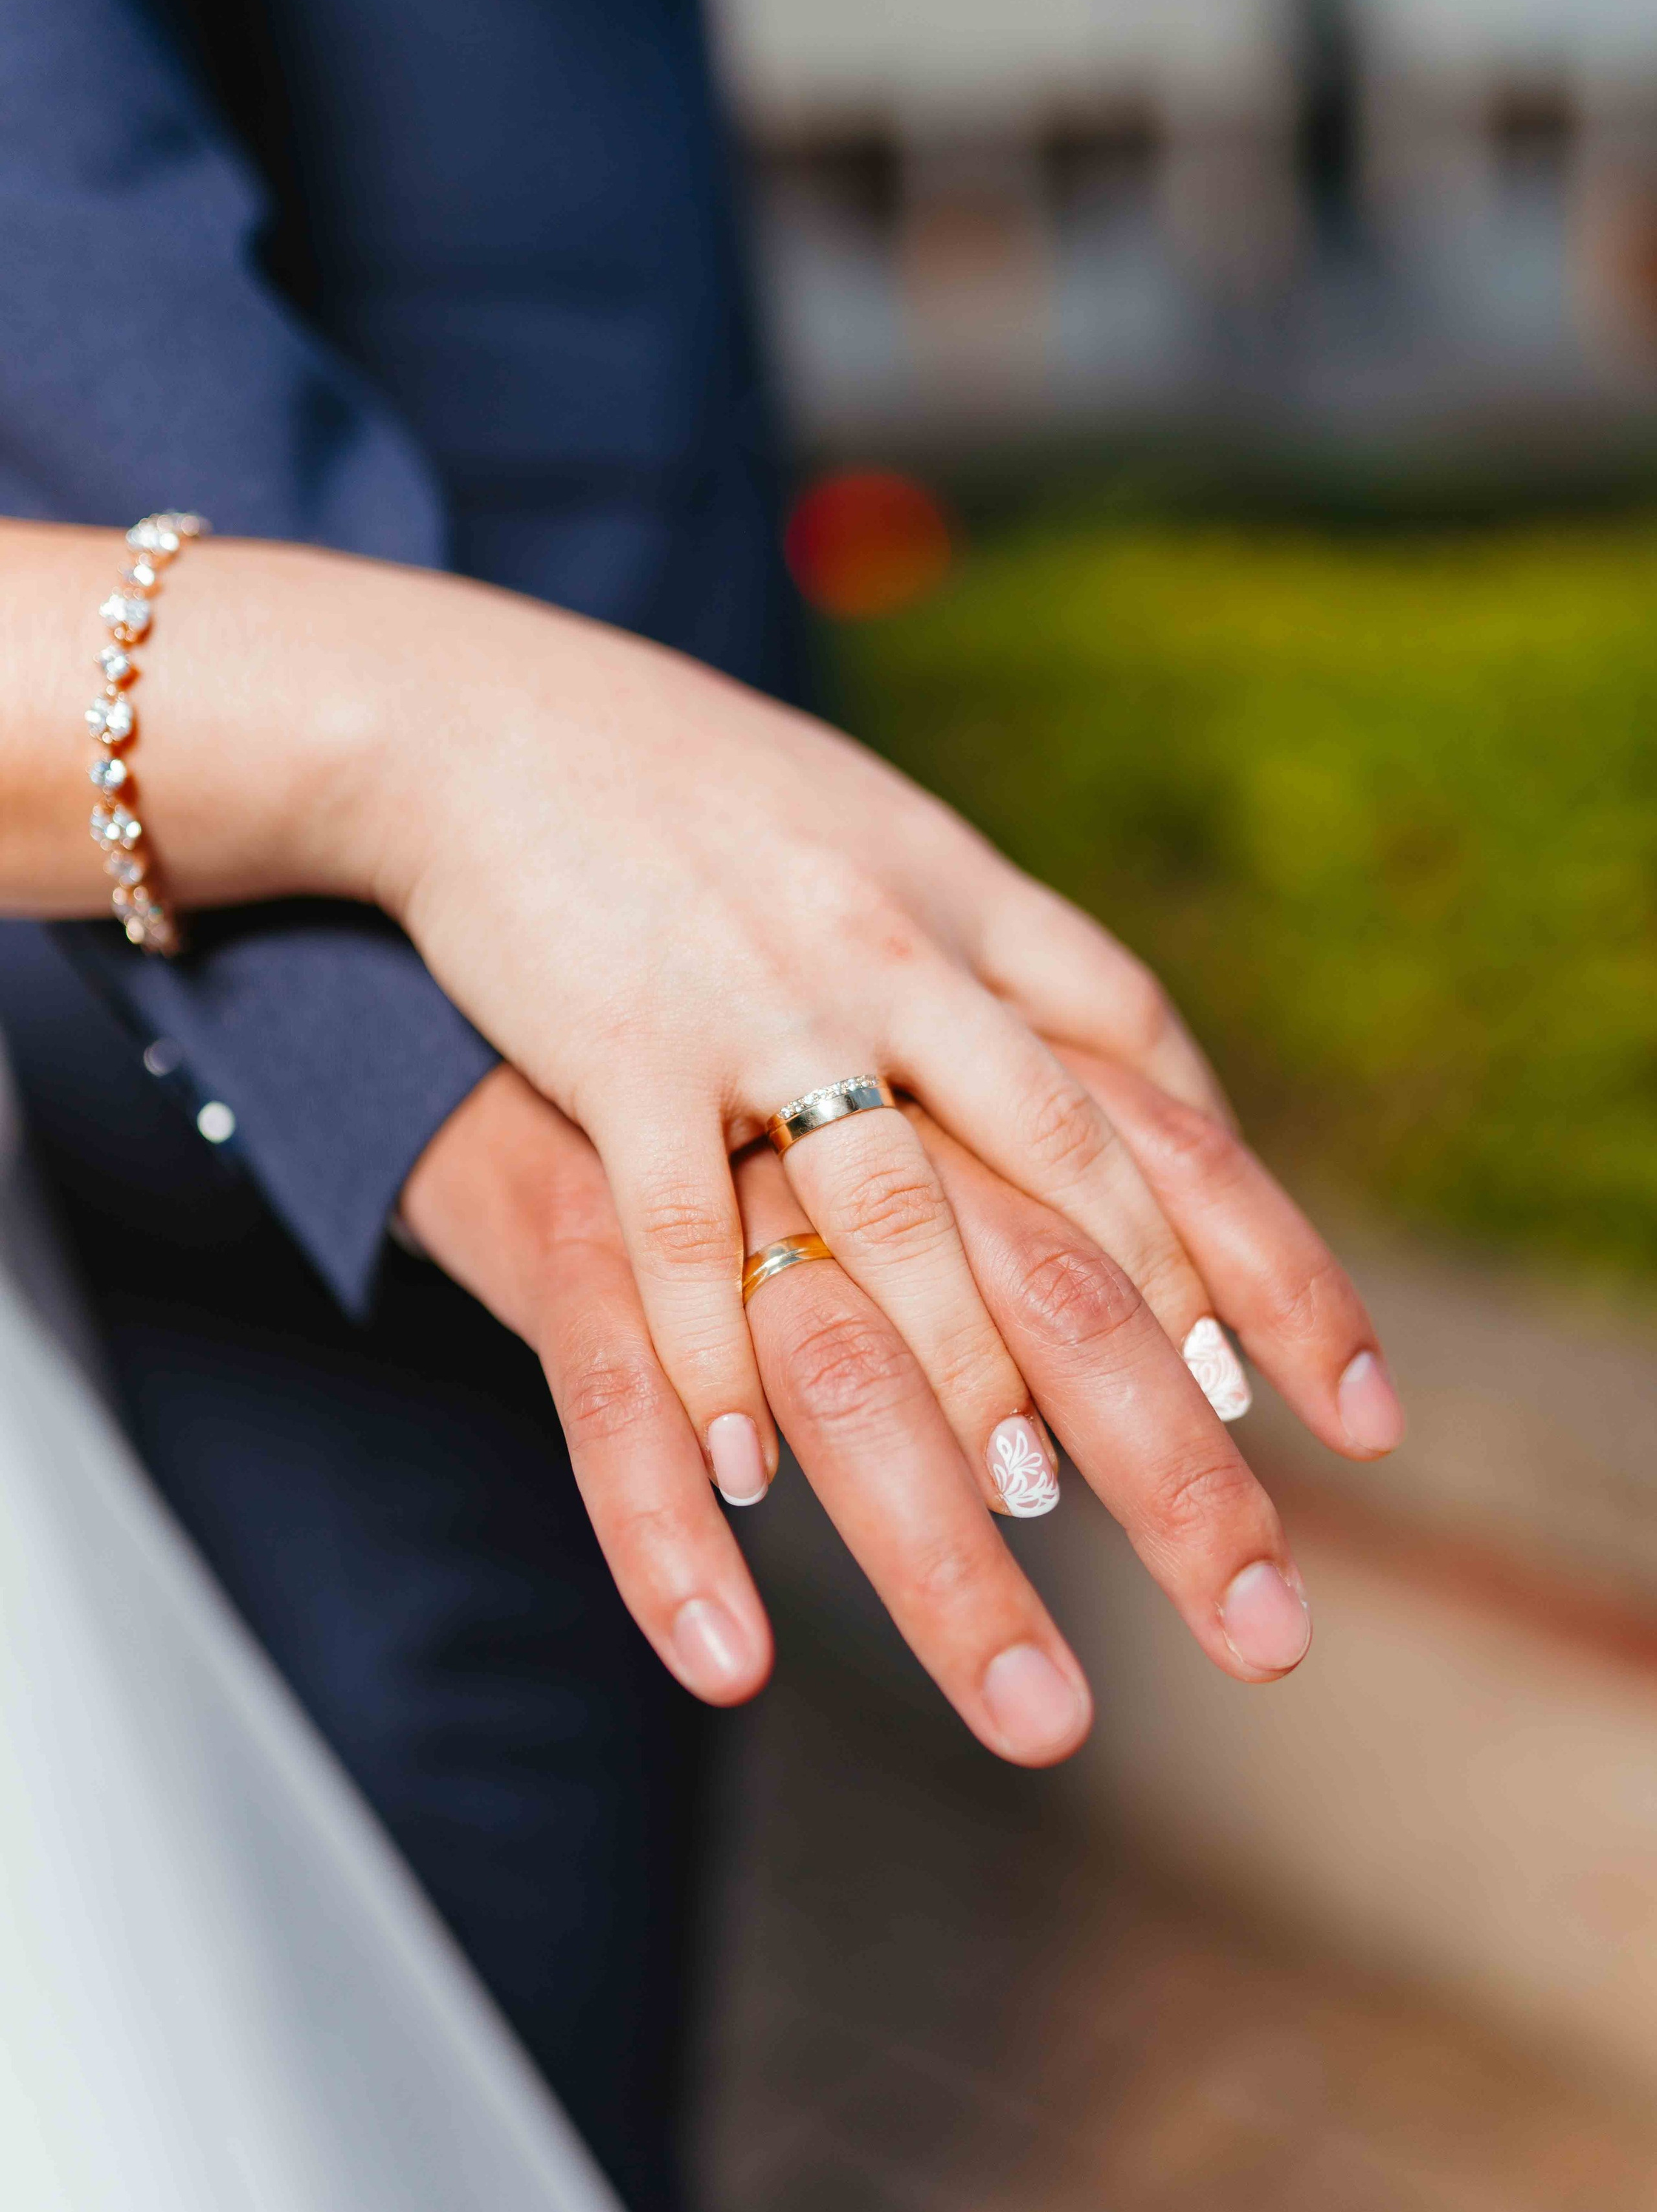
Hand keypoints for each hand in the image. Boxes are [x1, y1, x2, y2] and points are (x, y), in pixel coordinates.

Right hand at [361, 577, 1394, 1506]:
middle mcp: (891, 948)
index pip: (1140, 1054)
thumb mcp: (875, 836)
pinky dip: (717, 1356)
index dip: (1227, 1207)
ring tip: (1020, 1496)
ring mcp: (760, 1000)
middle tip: (1218, 1463)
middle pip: (1065, 1154)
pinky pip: (681, 1231)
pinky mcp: (618, 1050)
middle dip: (1155, 1320)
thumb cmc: (692, 790)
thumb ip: (983, 944)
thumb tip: (1102, 1061)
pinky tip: (747, 1472)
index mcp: (961, 894)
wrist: (487, 715)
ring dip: (965, 1365)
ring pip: (893, 1211)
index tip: (1281, 1340)